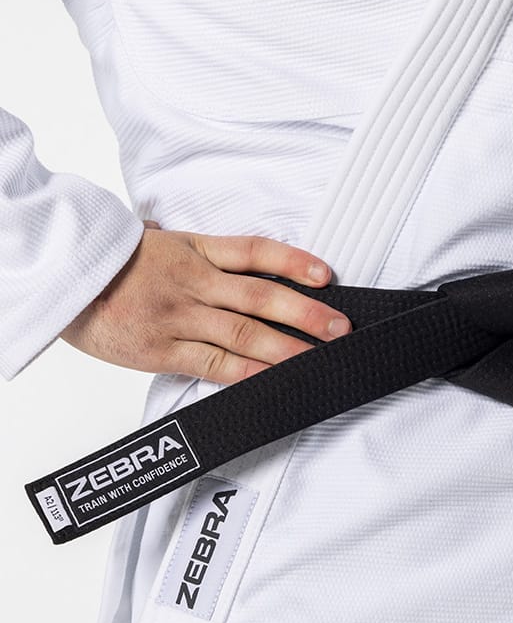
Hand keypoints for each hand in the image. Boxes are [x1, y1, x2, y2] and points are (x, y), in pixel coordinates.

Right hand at [59, 221, 351, 383]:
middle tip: (341, 327)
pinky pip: (213, 364)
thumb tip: (240, 263)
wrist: (60, 280)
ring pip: (243, 334)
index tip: (327, 274)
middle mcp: (191, 281)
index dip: (294, 261)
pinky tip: (273, 379)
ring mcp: (177, 317)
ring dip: (287, 347)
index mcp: (192, 249)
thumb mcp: (157, 242)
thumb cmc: (108, 264)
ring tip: (320, 357)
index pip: (254, 251)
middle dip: (306, 313)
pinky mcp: (161, 350)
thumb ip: (200, 254)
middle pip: (259, 296)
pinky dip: (247, 372)